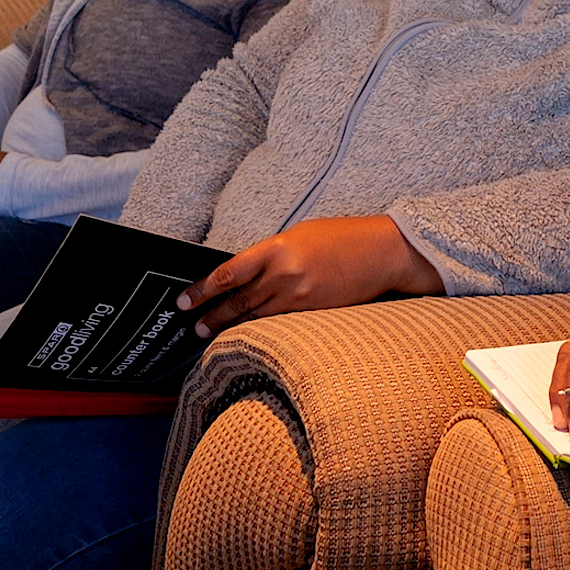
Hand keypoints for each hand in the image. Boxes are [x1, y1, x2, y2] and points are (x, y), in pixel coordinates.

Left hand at [175, 215, 442, 337]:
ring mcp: (300, 297)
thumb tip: (249, 271)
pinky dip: (261, 328)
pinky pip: (280, 323)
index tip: (184, 301)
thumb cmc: (345, 237)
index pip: (228, 273)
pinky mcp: (314, 312)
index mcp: (278, 248)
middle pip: (237, 300)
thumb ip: (273, 253)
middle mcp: (285, 275)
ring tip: (212, 334)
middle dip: (212, 315)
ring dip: (231, 325)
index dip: (202, 290)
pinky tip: (249, 333)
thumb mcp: (302, 235)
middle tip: (194, 326)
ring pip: (256, 315)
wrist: (384, 252)